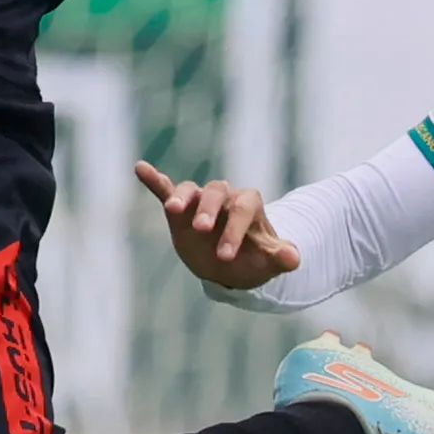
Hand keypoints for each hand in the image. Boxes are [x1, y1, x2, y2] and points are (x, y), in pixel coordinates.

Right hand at [136, 161, 300, 290]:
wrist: (232, 265)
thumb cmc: (252, 259)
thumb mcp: (268, 262)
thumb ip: (281, 257)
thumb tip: (293, 258)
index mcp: (248, 205)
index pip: (243, 209)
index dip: (234, 231)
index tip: (225, 257)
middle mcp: (224, 197)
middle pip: (217, 192)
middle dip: (208, 210)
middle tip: (201, 230)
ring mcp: (201, 201)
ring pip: (191, 189)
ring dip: (182, 197)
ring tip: (172, 209)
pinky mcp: (181, 209)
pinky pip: (167, 189)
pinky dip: (154, 180)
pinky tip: (140, 168)